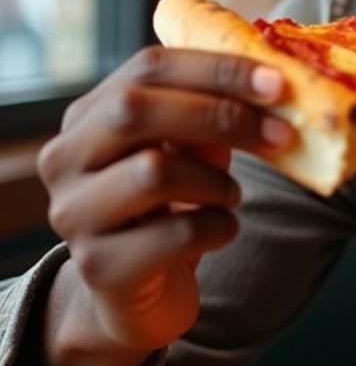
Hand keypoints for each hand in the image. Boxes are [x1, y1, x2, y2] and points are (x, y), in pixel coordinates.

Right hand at [35, 44, 292, 365]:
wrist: (134, 297)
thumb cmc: (166, 211)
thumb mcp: (188, 154)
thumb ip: (212, 116)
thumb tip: (274, 84)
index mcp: (87, 118)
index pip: (146, 68)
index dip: (216, 69)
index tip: (279, 82)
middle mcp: (65, 160)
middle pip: (136, 111)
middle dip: (221, 115)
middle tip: (280, 133)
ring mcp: (74, 214)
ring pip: (154, 172)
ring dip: (216, 181)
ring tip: (231, 195)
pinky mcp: (99, 266)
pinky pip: (174, 234)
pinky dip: (217, 227)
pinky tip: (220, 230)